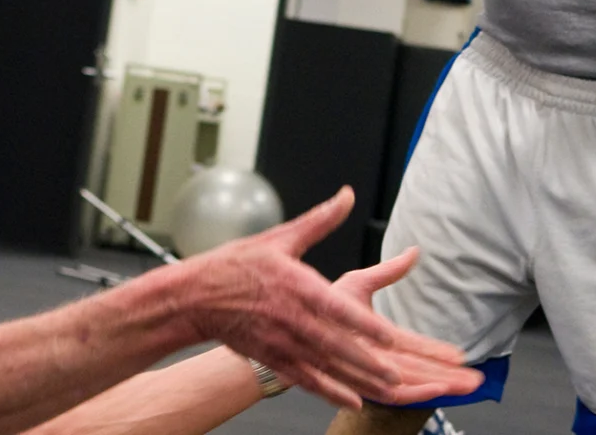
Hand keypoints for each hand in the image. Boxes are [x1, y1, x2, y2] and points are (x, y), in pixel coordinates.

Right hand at [172, 188, 476, 409]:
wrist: (196, 297)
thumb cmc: (236, 266)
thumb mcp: (280, 237)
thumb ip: (319, 220)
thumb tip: (347, 196)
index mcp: (295, 286)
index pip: (335, 309)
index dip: (363, 325)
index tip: (389, 337)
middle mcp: (291, 319)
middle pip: (336, 345)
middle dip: (369, 361)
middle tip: (399, 374)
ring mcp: (282, 343)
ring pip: (327, 366)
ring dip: (358, 379)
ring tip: (387, 388)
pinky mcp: (274, 358)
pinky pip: (307, 380)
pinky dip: (330, 391)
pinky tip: (353, 400)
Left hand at [330, 248, 483, 404]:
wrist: (288, 318)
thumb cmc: (315, 304)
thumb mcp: (358, 283)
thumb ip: (388, 272)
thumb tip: (414, 252)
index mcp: (378, 335)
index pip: (415, 346)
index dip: (438, 351)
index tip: (461, 354)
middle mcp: (376, 356)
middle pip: (421, 369)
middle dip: (450, 374)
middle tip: (476, 378)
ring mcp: (368, 370)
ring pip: (411, 383)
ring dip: (440, 384)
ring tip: (465, 385)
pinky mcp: (357, 382)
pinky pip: (389, 395)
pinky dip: (414, 394)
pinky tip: (435, 390)